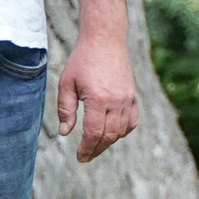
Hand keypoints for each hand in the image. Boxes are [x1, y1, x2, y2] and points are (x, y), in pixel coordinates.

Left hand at [56, 29, 137, 161]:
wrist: (105, 41)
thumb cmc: (82, 61)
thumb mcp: (66, 84)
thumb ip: (65, 110)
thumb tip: (65, 133)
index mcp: (98, 100)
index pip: (94, 133)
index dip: (87, 148)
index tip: (80, 157)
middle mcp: (117, 102)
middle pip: (109, 136)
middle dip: (96, 149)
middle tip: (85, 156)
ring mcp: (128, 99)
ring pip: (121, 131)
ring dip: (108, 142)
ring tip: (95, 147)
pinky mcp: (133, 95)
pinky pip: (132, 121)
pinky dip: (123, 131)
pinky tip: (112, 134)